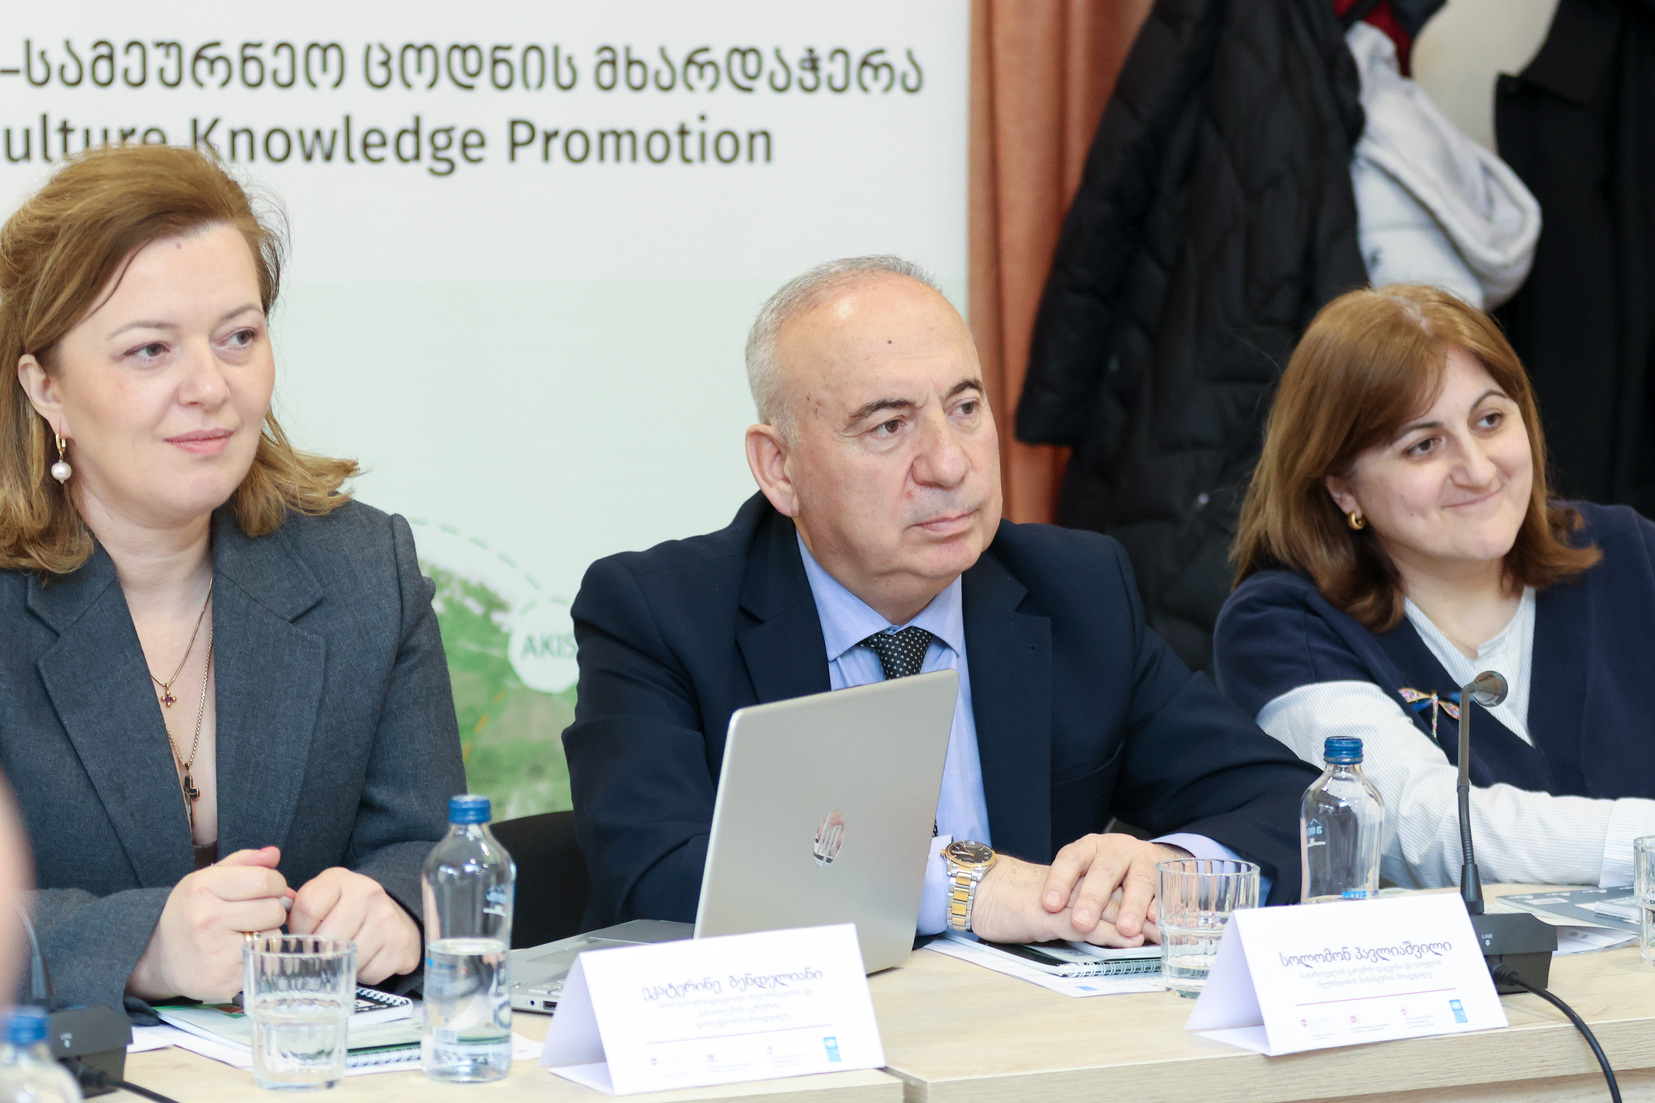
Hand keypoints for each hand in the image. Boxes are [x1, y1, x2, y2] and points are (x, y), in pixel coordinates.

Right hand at [128, 846, 290, 1001]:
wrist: (160, 958)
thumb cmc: (191, 913)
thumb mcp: (208, 879)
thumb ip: (244, 862)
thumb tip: (274, 853)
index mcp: (203, 889)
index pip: (265, 880)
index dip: (275, 883)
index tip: (267, 889)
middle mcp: (207, 919)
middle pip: (274, 909)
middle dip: (272, 909)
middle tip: (255, 913)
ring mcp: (216, 952)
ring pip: (273, 935)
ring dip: (268, 933)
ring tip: (247, 932)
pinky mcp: (227, 978)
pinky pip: (265, 959)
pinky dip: (260, 954)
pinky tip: (241, 951)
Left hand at [289, 868, 419, 984]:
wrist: (393, 914)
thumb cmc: (347, 909)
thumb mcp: (323, 897)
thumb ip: (297, 909)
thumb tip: (269, 932)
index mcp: (340, 879)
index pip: (306, 910)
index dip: (299, 930)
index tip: (305, 935)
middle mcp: (368, 893)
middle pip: (326, 939)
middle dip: (319, 952)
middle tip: (323, 951)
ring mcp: (387, 919)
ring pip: (347, 960)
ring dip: (342, 965)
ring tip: (347, 952)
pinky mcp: (401, 944)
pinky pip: (370, 973)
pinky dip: (364, 973)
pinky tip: (367, 958)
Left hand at [1041, 835, 1188, 941]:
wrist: (1149, 858)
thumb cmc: (1109, 872)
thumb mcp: (1088, 875)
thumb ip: (1075, 894)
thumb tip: (1052, 920)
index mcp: (1090, 847)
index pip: (1071, 859)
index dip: (1059, 881)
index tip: (1049, 905)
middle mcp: (1117, 849)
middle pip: (1104, 871)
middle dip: (1092, 899)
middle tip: (1082, 922)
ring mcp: (1144, 859)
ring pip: (1139, 880)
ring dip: (1131, 906)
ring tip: (1125, 928)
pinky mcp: (1167, 874)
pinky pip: (1165, 890)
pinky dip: (1161, 905)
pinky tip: (1156, 919)